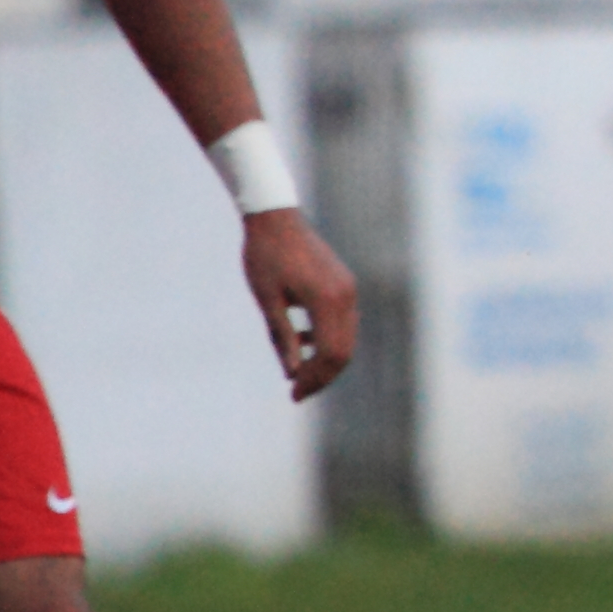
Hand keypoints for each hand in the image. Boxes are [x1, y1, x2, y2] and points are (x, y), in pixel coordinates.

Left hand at [243, 211, 360, 402]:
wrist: (274, 217)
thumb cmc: (264, 257)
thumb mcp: (268, 301)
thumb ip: (283, 337)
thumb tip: (292, 373)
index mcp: (327, 300)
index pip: (331, 354)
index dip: (315, 379)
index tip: (294, 394)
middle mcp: (345, 295)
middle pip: (344, 351)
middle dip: (322, 375)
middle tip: (297, 391)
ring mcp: (348, 288)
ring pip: (346, 338)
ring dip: (325, 358)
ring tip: (297, 371)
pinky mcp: (344, 283)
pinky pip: (342, 321)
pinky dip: (327, 338)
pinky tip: (302, 341)